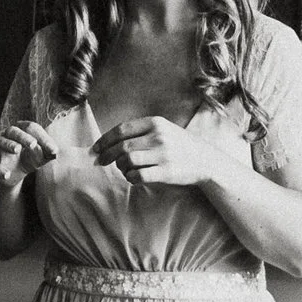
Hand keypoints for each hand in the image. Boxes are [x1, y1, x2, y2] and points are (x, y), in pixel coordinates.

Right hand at [0, 120, 56, 185]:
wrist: (12, 175)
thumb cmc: (28, 159)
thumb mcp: (41, 156)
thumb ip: (48, 153)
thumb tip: (54, 152)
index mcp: (21, 130)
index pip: (31, 128)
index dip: (42, 138)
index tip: (53, 150)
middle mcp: (7, 135)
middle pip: (14, 131)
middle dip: (24, 137)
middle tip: (33, 144)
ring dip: (9, 144)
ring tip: (17, 149)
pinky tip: (6, 175)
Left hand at [90, 116, 225, 187]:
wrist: (205, 160)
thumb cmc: (178, 145)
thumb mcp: (163, 129)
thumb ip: (140, 132)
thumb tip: (108, 141)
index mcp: (155, 123)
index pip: (122, 130)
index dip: (105, 140)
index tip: (96, 148)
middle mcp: (159, 137)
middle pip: (122, 147)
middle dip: (107, 155)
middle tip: (101, 161)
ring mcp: (163, 154)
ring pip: (128, 161)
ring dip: (120, 167)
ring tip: (124, 169)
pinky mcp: (166, 172)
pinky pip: (138, 176)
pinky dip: (131, 178)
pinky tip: (133, 177)